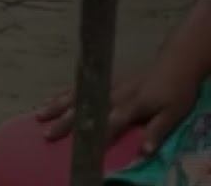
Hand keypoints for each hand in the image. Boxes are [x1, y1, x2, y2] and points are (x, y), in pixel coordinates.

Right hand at [35, 59, 200, 154]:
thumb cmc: (175, 91)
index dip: (96, 133)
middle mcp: (114, 93)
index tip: (81, 146)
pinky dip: (62, 93)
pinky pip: (78, 85)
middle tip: (47, 132)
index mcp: (131, 103)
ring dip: (57, 105)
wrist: (174, 63)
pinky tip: (48, 99)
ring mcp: (106, 84)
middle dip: (66, 121)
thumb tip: (145, 151)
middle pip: (86, 108)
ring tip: (39, 115)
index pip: (111, 121)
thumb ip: (157, 131)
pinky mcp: (103, 78)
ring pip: (77, 94)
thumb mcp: (174, 114)